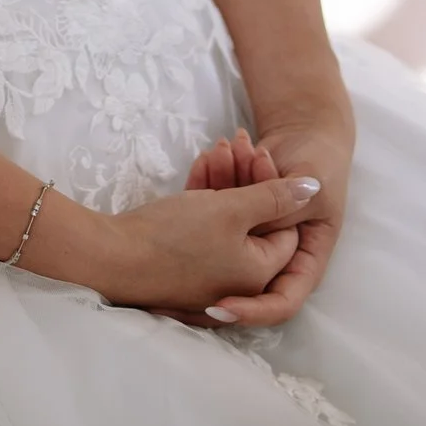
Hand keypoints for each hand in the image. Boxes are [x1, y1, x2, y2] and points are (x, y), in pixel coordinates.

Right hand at [63, 167, 330, 321]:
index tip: (257, 152)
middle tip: (235, 142)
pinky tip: (199, 167)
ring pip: (227, 223)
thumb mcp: (232, 209)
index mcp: (259, 274)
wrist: (110, 258)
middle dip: (245, 179)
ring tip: (214, 148)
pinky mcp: (185, 270)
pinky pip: (205, 232)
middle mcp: (240, 283)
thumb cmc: (176, 236)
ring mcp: (211, 279)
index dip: (273, 186)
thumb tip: (315, 188)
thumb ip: (277, 196)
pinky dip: (203, 202)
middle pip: (254, 223)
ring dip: (223, 184)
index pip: (284, 226)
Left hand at [183, 119, 351, 330]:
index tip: (217, 306)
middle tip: (223, 189)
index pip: (281, 302)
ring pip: (222, 236)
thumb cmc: (319, 164)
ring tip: (222, 153)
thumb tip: (255, 234)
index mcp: (304, 262)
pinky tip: (209, 156)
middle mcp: (275, 258)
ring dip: (216, 192)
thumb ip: (286, 210)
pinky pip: (212, 211)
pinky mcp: (232, 216)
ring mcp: (250, 237)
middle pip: (243, 269)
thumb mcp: (311, 188)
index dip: (251, 312)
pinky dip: (207, 184)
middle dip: (226, 230)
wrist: (304, 132)